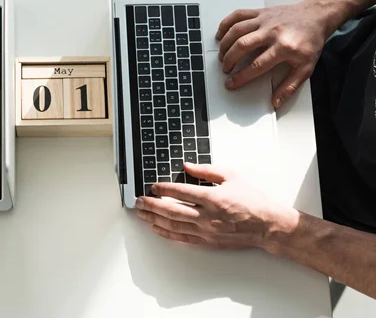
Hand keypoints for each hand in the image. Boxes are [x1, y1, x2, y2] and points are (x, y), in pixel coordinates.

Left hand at [135, 163, 294, 249]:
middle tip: (138, 201)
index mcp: (213, 197)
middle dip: (151, 205)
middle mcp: (207, 216)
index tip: (153, 186)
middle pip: (171, 210)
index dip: (163, 189)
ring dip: (154, 219)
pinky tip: (156, 228)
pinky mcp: (207, 241)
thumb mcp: (232, 176)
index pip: (180, 192)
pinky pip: (181, 238)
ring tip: (141, 213)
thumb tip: (187, 165)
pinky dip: (166, 233)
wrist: (268, 225)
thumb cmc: (252, 200)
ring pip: (173, 225)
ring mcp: (206, 231)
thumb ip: (206, 170)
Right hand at [215, 0, 327, 107]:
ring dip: (225, 44)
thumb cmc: (310, 41)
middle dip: (229, 60)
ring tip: (222, 55)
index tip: (231, 83)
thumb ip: (290, 86)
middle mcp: (272, 32)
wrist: (316, 16)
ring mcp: (265, 20)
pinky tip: (221, 35)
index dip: (241, 77)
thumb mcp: (306, 67)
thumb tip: (276, 101)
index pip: (257, 65)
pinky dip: (226, 24)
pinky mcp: (260, 12)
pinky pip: (238, 15)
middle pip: (242, 46)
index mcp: (284, 47)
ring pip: (237, 30)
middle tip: (226, 69)